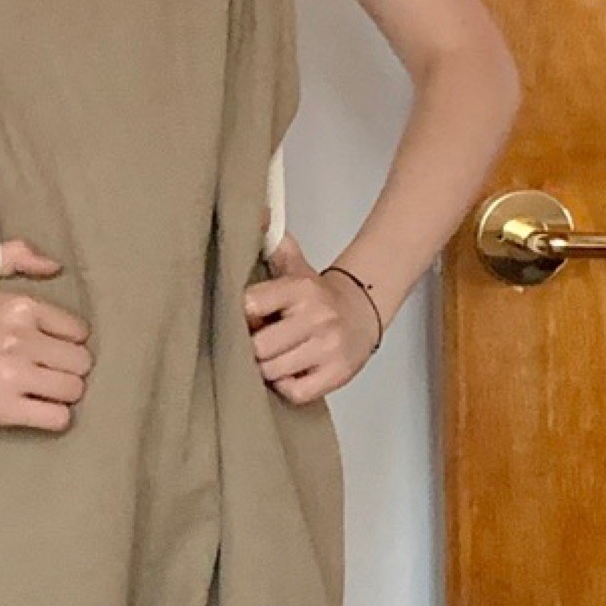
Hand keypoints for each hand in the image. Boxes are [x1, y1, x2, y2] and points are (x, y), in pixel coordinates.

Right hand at [0, 239, 93, 431]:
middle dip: (69, 370)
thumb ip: (15, 255)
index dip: (68, 342)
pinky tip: (38, 412)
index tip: (53, 349)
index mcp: (22, 307)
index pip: (78, 331)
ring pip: (73, 390)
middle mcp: (23, 340)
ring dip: (63, 395)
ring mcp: (15, 376)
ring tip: (44, 393)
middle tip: (50, 373)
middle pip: (81, 363)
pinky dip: (53, 418)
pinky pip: (56, 418)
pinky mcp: (4, 408)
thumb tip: (54, 266)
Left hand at [243, 232, 378, 402]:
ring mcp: (328, 348)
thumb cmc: (317, 294)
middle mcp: (316, 317)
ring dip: (267, 369)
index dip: (241, 317)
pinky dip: (286, 387)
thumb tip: (256, 213)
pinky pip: (295, 393)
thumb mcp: (295, 264)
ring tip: (273, 357)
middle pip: (259, 347)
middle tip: (257, 343)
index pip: (250, 305)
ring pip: (273, 372)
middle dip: (252, 348)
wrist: (364, 309)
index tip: (247, 319)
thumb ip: (272, 241)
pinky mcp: (337, 374)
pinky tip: (289, 373)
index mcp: (300, 288)